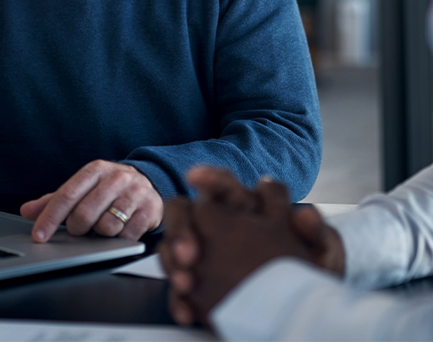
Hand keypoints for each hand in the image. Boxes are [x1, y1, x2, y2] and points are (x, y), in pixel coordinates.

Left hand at [20, 160, 163, 241]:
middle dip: (77, 229)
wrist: (148, 183)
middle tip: (80, 229)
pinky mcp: (150, 210)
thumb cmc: (108, 188)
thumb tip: (27, 211)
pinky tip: (119, 231)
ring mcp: (135, 193)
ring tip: (102, 227)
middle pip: (84, 214)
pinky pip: (127, 236)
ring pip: (107, 227)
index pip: (67, 195)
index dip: (50, 218)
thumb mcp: (83, 188)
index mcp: (96, 170)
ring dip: (99, 235)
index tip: (38, 236)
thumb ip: (55, 200)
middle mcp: (116, 177)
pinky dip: (118, 240)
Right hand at [160, 167, 345, 325]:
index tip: (194, 177)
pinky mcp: (197, 288)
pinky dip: (178, 299)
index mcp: (246, 209)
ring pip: (170, 247)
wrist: (304, 317)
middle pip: (182, 210)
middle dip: (180, 226)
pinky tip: (188, 311)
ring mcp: (203, 258)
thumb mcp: (323, 256)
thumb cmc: (311, 276)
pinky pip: (176, 289)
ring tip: (187, 283)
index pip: (221, 184)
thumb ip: (320, 234)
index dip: (207, 177)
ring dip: (172, 262)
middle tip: (190, 252)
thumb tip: (304, 214)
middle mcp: (218, 228)